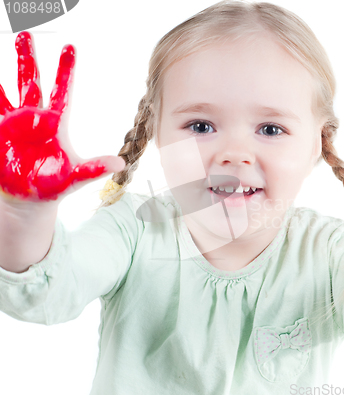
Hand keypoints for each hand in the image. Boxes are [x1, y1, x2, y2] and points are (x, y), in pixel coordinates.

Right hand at [0, 31, 123, 203]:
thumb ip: (94, 169)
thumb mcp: (75, 178)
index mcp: (55, 123)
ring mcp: (14, 123)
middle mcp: (34, 118)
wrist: (30, 200)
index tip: (71, 47)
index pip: (61, 91)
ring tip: (4, 49)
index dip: (65, 70)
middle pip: (30, 81)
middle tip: (26, 33)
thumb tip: (120, 164)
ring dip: (2, 71)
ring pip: (8, 89)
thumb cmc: (54, 186)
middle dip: (27, 58)